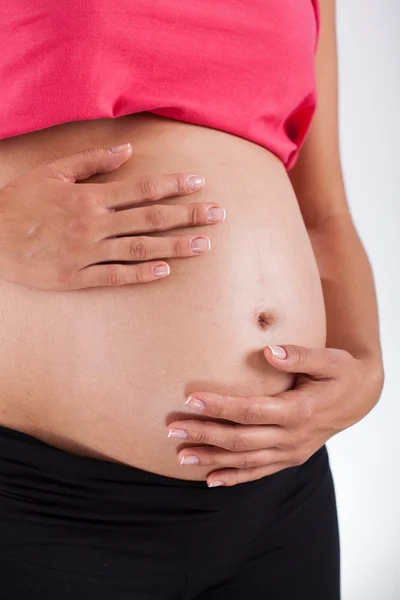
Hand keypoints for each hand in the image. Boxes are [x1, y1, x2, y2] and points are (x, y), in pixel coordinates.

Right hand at [0, 143, 224, 289]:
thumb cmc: (21, 201)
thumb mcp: (53, 172)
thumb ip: (92, 161)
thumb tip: (128, 150)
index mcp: (90, 197)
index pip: (142, 189)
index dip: (173, 186)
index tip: (199, 184)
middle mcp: (93, 225)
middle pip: (150, 220)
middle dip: (187, 216)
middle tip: (218, 215)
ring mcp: (86, 253)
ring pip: (139, 250)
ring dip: (174, 247)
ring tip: (204, 245)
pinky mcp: (77, 277)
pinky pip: (115, 276)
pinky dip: (140, 274)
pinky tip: (164, 272)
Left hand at [167, 344, 383, 486]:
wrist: (361, 398)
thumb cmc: (341, 373)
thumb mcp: (328, 359)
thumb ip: (300, 356)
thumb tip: (269, 352)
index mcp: (299, 411)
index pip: (251, 411)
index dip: (220, 407)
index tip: (191, 399)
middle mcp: (293, 437)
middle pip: (241, 440)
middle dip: (205, 435)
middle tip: (173, 430)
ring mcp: (292, 452)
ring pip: (246, 460)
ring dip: (212, 459)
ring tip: (181, 457)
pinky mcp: (291, 458)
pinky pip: (259, 472)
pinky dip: (235, 478)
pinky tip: (211, 480)